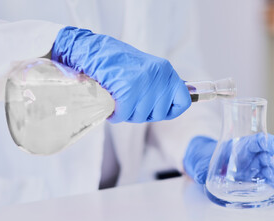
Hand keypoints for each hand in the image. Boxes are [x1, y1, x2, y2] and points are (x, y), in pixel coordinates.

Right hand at [51, 27, 190, 122]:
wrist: (90, 50)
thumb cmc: (114, 62)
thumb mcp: (144, 70)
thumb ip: (158, 85)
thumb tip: (171, 104)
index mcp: (165, 70)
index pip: (183, 100)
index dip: (171, 111)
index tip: (160, 111)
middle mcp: (158, 75)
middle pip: (159, 113)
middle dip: (143, 113)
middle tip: (129, 103)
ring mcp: (144, 82)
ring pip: (141, 116)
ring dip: (127, 114)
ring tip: (117, 99)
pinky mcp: (127, 90)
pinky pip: (124, 115)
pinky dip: (115, 115)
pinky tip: (111, 105)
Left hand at [183, 134, 273, 200]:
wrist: (204, 165)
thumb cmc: (204, 157)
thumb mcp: (199, 160)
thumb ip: (199, 167)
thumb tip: (199, 175)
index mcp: (240, 145)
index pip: (257, 140)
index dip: (269, 142)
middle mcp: (252, 156)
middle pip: (271, 156)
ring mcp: (257, 169)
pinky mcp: (258, 182)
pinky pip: (272, 185)